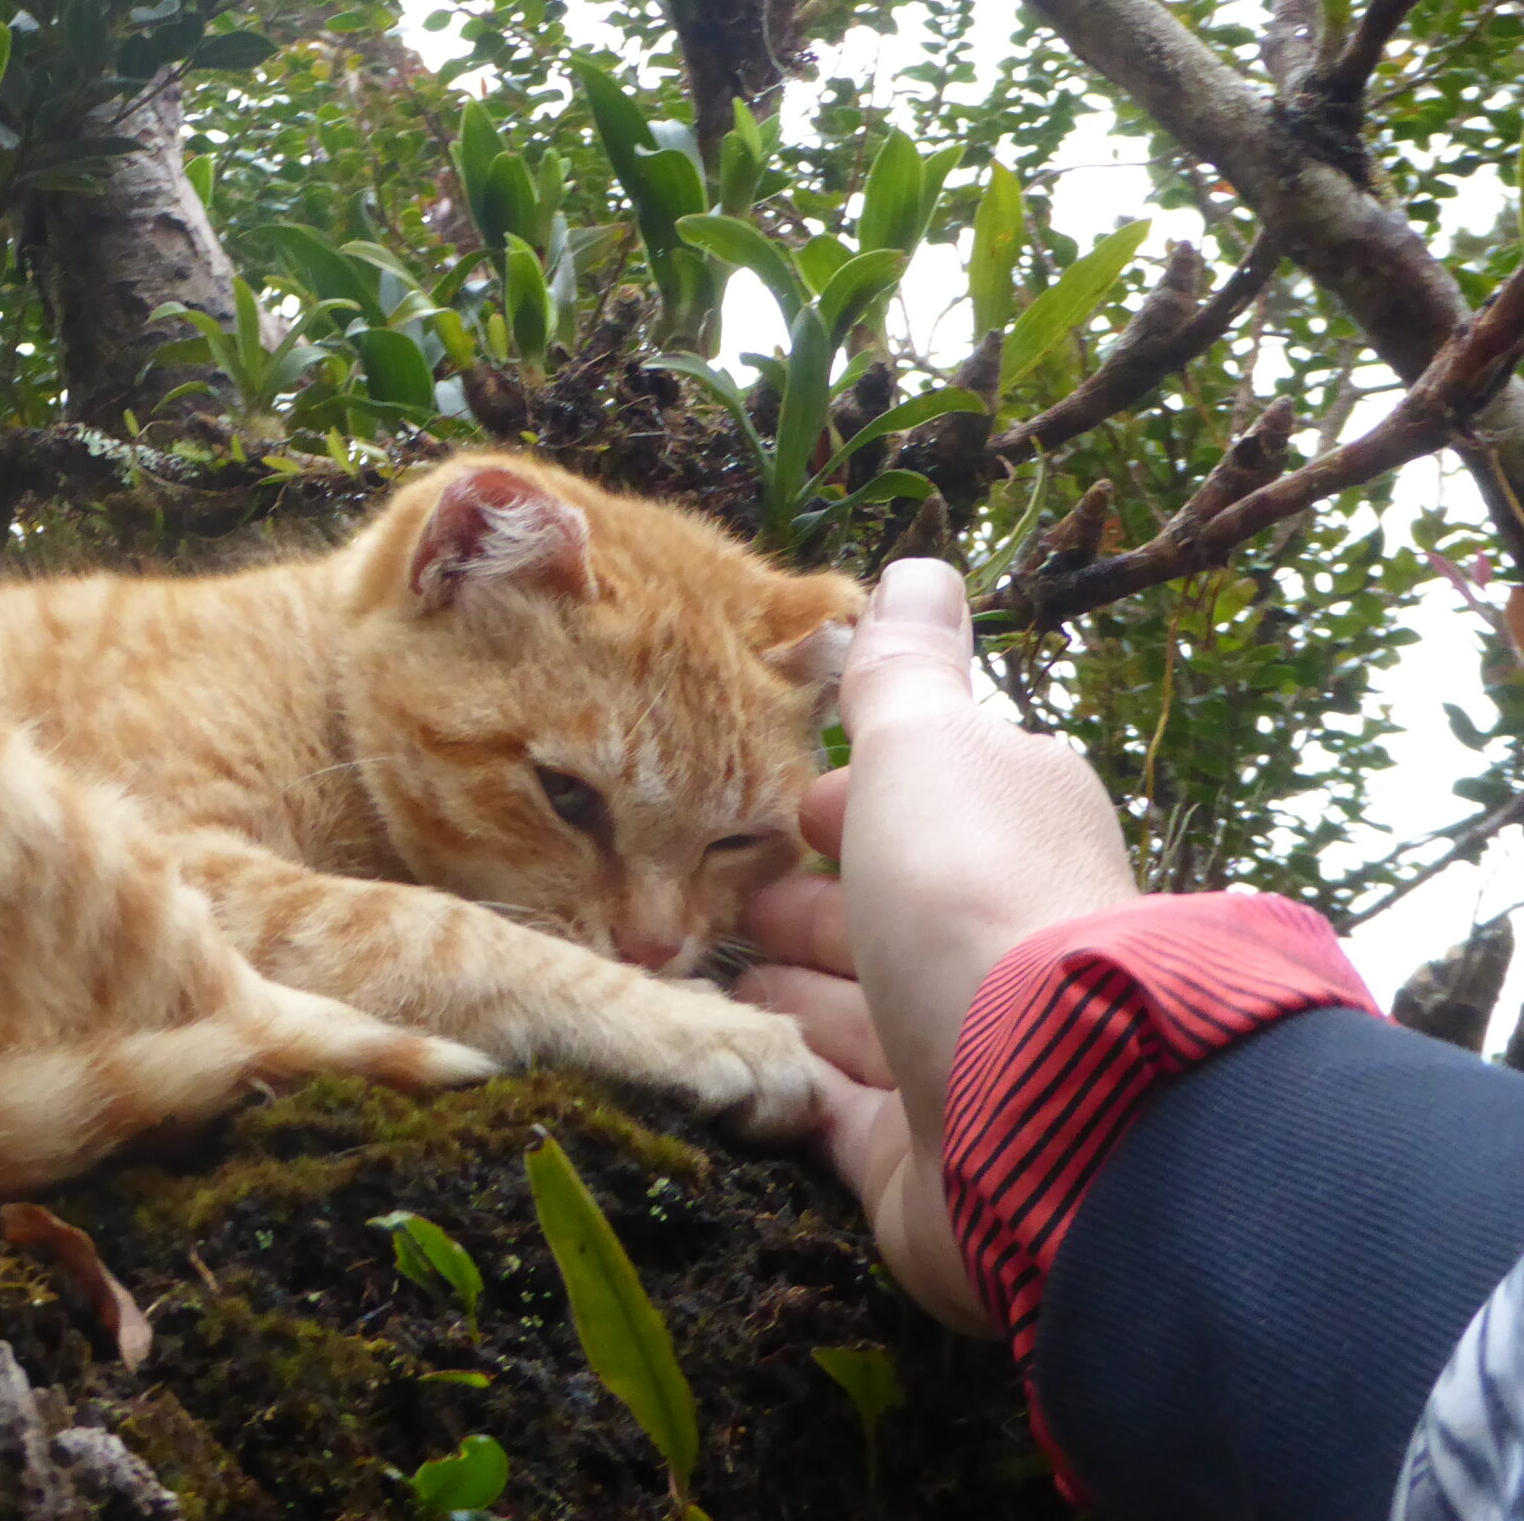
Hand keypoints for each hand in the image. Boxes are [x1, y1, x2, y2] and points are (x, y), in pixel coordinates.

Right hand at [738, 558, 1140, 1334]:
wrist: (1038, 1107)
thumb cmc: (970, 894)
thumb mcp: (926, 746)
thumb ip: (904, 669)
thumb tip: (919, 567)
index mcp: (1014, 830)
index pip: (921, 805)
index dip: (845, 801)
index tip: (768, 807)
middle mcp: (997, 942)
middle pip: (882, 912)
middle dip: (798, 902)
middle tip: (703, 897)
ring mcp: (960, 1054)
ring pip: (851, 1010)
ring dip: (783, 990)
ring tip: (687, 971)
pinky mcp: (920, 1157)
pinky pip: (829, 1105)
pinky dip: (777, 1075)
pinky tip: (716, 1055)